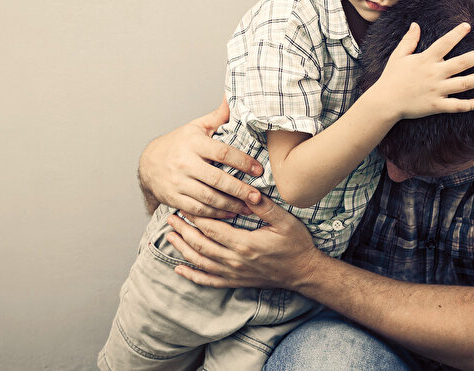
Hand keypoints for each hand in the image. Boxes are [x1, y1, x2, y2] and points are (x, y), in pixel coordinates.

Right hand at [138, 97, 263, 217]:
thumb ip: (218, 115)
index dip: (242, 162)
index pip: (222, 152)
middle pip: (217, 179)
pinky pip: (198, 210)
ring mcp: (178, 182)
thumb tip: (233, 96)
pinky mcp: (174, 198)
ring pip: (209, 198)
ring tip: (250, 208)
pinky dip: (216, 214)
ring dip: (231, 205)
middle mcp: (184, 163)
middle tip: (258, 197)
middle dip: (240, 190)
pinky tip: (231, 213)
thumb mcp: (197, 127)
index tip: (259, 170)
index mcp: (193, 143)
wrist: (149, 162)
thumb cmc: (180, 143)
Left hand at [165, 192, 323, 290]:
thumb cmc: (295, 244)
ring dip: (183, 249)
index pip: (211, 228)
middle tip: (170, 218)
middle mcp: (234, 261)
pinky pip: (209, 281)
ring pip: (200, 262)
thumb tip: (249, 192)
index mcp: (244, 244)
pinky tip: (180, 269)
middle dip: (183, 231)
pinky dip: (192, 276)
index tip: (183, 205)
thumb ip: (265, 207)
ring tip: (170, 236)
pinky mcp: (235, 281)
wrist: (303, 272)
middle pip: (200, 244)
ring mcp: (233, 273)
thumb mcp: (285, 221)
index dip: (194, 217)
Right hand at [373, 22, 473, 119]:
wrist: (384, 101)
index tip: (468, 26)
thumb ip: (409, 40)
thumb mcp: (398, 56)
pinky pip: (455, 106)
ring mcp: (436, 90)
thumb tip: (415, 24)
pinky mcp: (436, 105)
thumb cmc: (391, 77)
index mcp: (425, 60)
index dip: (457, 34)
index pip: (444, 43)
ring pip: (463, 84)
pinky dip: (468, 105)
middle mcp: (434, 74)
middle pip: (461, 63)